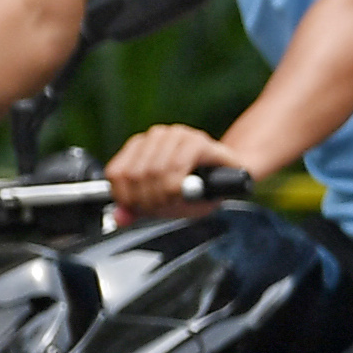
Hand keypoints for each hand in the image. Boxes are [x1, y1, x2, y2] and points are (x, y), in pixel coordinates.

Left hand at [105, 123, 242, 221]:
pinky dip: (179, 186)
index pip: (117, 173)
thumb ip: (140, 209)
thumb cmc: (200, 189)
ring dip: (165, 195)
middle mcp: (157, 136)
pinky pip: (177, 167)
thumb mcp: (166, 203)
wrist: (236, 177)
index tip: (143, 208)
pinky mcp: (197, 141)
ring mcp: (177, 135)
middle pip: (136, 175)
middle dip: (149, 200)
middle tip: (164, 207)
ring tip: (177, 201)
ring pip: (155, 171)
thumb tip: (119, 218)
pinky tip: (188, 190)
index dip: (127, 198)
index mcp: (142, 147)